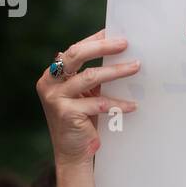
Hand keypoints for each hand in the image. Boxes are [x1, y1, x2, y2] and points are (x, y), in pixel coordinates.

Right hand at [36, 28, 139, 165]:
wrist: (74, 153)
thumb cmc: (83, 121)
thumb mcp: (84, 95)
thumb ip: (90, 76)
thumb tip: (116, 52)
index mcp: (52, 75)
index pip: (74, 50)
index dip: (95, 40)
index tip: (115, 33)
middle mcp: (49, 83)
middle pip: (76, 55)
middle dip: (103, 47)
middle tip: (125, 44)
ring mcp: (56, 98)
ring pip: (90, 77)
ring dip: (116, 71)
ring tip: (136, 67)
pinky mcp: (67, 113)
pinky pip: (99, 103)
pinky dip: (118, 103)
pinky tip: (133, 105)